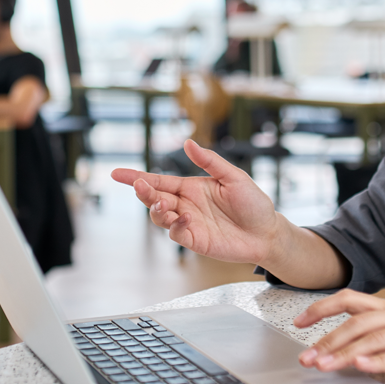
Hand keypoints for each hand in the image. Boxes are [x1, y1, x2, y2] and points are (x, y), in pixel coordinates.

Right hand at [111, 139, 279, 264]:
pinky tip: (183, 218)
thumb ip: (210, 161)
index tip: (117, 173)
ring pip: (160, 216)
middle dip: (143, 192)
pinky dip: (175, 226)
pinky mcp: (195, 241)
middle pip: (155, 198)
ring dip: (156, 209)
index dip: (137, 177)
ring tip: (161, 202)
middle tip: (139, 186)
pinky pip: (177, 234)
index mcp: (191, 187)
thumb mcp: (234, 177)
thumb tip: (188, 143)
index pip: (159, 180)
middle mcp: (185, 205)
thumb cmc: (253, 203)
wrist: (267, 232)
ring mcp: (189, 223)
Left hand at [294, 289, 384, 376]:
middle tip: (306, 358)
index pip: (349, 300)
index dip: (322, 308)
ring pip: (373, 338)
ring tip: (324, 366)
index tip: (298, 321)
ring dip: (345, 353)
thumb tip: (346, 345)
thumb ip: (381, 331)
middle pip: (355, 323)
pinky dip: (379, 361)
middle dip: (327, 340)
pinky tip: (363, 367)